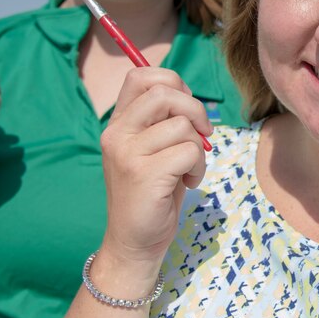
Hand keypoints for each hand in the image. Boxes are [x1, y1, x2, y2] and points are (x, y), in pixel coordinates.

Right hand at [99, 68, 211, 262]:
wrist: (134, 242)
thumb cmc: (152, 194)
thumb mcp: (152, 150)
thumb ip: (163, 121)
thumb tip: (190, 97)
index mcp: (118, 123)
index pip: (140, 75)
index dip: (173, 83)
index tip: (185, 110)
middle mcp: (117, 133)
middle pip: (163, 91)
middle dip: (194, 109)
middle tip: (201, 135)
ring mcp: (127, 153)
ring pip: (182, 125)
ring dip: (198, 148)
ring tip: (188, 169)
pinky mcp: (144, 174)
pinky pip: (189, 152)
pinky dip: (198, 167)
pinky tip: (187, 183)